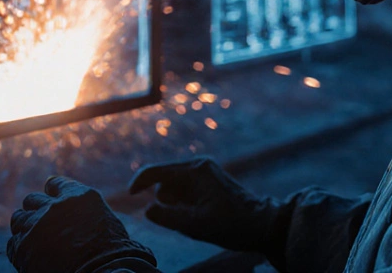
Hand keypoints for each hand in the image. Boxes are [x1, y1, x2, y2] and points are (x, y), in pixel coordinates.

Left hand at [8, 176, 157, 272]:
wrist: (103, 272)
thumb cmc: (111, 253)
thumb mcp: (105, 221)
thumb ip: (84, 211)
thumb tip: (72, 214)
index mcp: (78, 195)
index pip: (53, 184)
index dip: (51, 193)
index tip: (50, 202)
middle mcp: (55, 206)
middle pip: (31, 200)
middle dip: (35, 210)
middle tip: (40, 225)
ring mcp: (37, 225)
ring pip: (18, 219)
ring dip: (24, 227)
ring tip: (32, 239)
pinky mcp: (24, 247)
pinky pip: (13, 244)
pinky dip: (19, 248)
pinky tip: (28, 256)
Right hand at [128, 157, 281, 253]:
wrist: (263, 225)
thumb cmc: (231, 224)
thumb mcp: (196, 225)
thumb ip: (168, 217)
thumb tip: (148, 210)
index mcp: (196, 170)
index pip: (157, 171)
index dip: (139, 182)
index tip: (129, 195)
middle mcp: (199, 166)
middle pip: (165, 181)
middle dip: (167, 202)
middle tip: (185, 220)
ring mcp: (204, 173)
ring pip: (174, 189)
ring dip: (176, 205)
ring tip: (196, 220)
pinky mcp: (208, 182)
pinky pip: (185, 193)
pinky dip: (185, 205)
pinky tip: (200, 217)